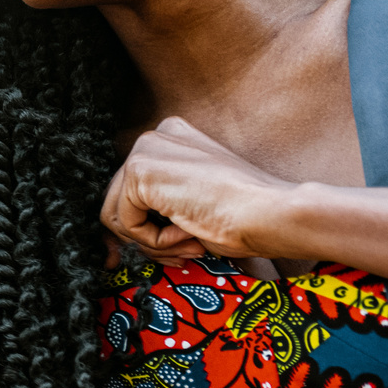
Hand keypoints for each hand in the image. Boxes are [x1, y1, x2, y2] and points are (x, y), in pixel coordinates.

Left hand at [102, 117, 296, 263]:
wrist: (271, 213)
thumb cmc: (245, 215)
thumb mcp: (192, 203)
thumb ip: (157, 208)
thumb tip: (116, 243)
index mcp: (172, 139)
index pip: (132, 191)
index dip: (145, 227)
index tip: (173, 246)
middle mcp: (155, 137)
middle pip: (119, 203)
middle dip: (147, 238)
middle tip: (184, 251)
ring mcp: (146, 150)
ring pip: (116, 215)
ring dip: (151, 242)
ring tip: (188, 244)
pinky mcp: (139, 170)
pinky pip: (125, 223)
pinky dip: (153, 241)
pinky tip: (187, 232)